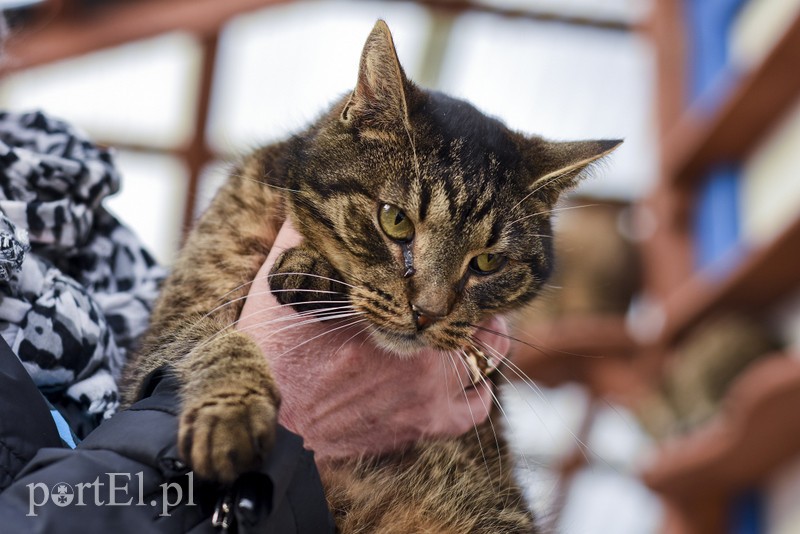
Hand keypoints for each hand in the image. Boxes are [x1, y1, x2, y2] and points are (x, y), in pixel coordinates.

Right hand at [237, 220, 509, 460]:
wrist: (272, 426)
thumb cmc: (274, 356)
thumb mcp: (279, 286)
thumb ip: (300, 239)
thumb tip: (310, 198)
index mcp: (390, 310)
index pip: (444, 274)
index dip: (452, 261)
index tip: (449, 256)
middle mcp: (421, 350)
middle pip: (476, 311)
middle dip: (471, 296)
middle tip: (462, 287)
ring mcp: (430, 392)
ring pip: (488, 356)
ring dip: (484, 336)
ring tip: (470, 324)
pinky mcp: (427, 425)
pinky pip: (476, 408)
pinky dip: (478, 388)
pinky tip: (465, 374)